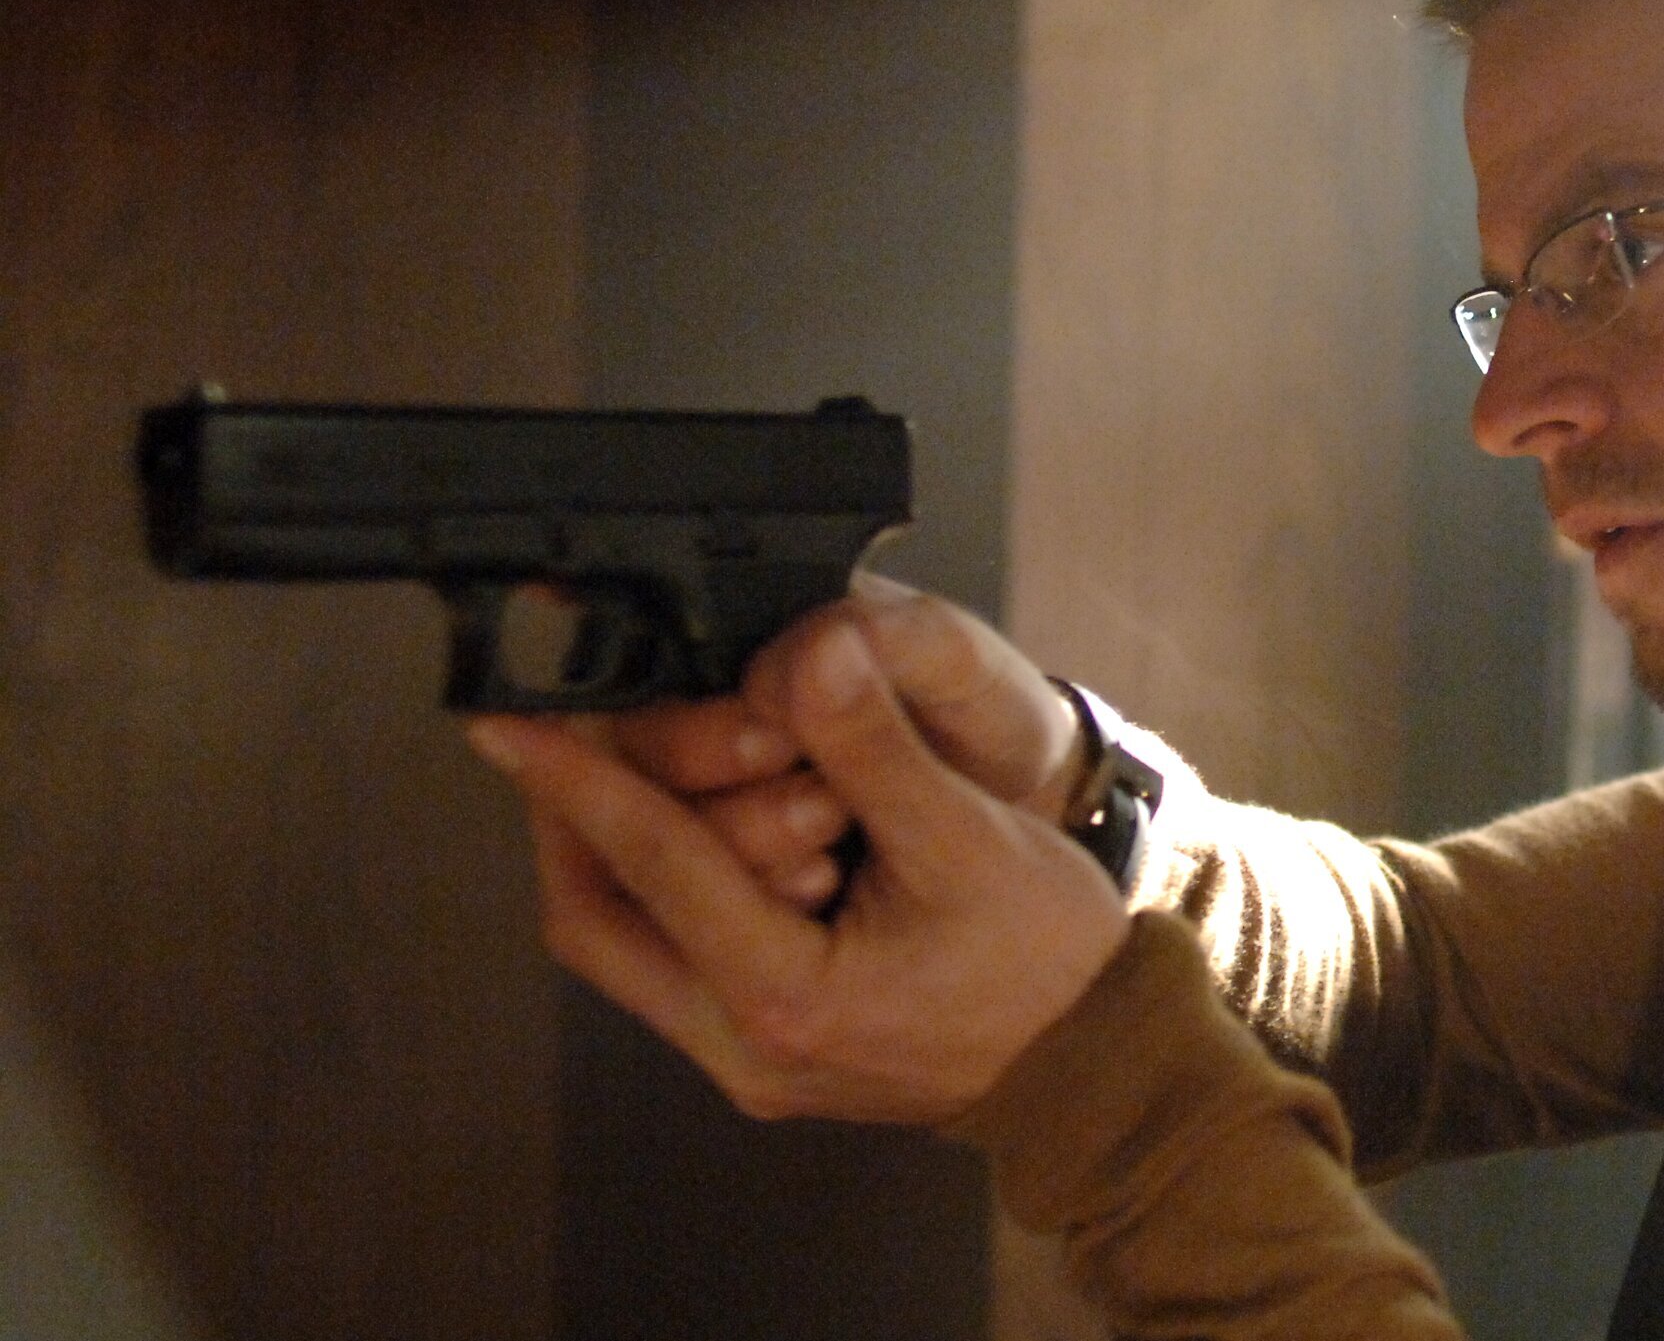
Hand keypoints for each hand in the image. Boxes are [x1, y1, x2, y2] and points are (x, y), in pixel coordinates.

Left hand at [467, 593, 1127, 1124]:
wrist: (1097, 1065)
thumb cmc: (1047, 963)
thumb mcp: (967, 837)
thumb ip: (875, 747)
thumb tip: (814, 655)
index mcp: (786, 996)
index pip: (649, 866)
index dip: (576, 781)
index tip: (509, 725)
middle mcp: (744, 1046)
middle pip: (599, 925)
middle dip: (573, 823)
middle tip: (562, 737)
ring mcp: (751, 1060)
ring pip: (631, 946)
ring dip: (627, 854)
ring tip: (646, 769)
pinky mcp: (770, 1051)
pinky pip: (679, 961)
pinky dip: (676, 887)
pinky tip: (710, 829)